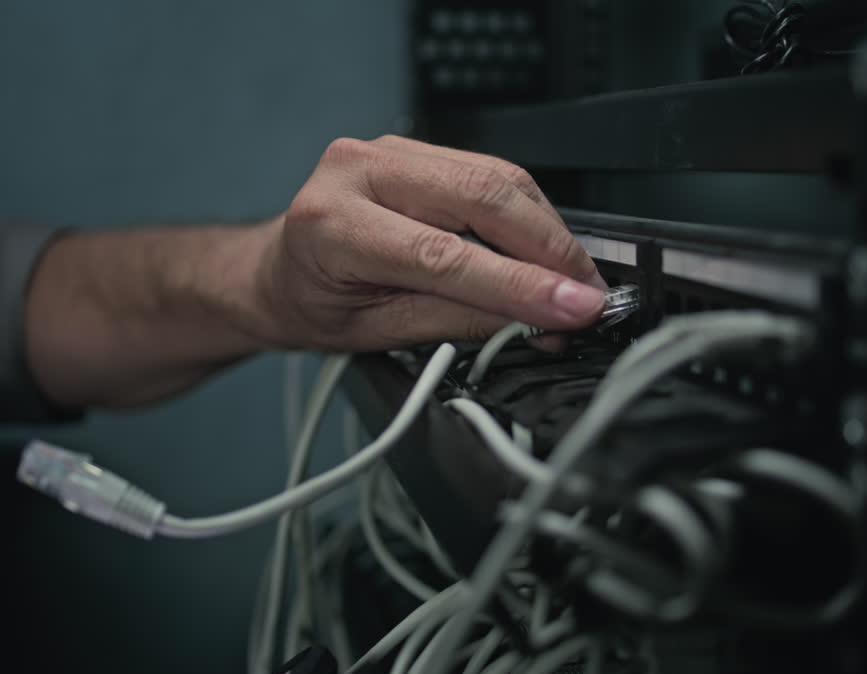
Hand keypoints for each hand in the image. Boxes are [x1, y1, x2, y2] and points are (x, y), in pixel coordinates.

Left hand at [249, 135, 606, 351]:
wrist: (277, 270)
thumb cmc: (314, 304)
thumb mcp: (380, 333)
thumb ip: (462, 320)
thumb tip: (541, 320)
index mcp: (333, 226)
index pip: (446, 255)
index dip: (521, 284)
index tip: (575, 308)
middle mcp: (359, 171)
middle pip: (483, 198)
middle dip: (550, 250)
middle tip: (590, 296)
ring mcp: (388, 149)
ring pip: (498, 179)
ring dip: (549, 232)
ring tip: (574, 283)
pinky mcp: (416, 147)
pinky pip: (490, 172)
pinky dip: (529, 215)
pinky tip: (547, 251)